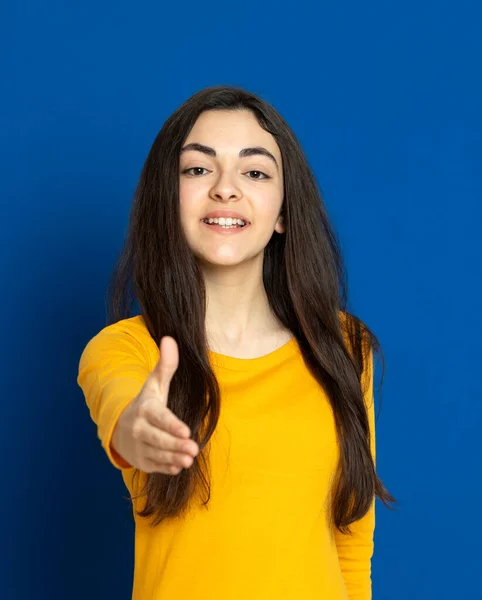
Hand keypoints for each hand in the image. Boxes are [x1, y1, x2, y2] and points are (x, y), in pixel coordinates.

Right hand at [111, 336, 198, 473]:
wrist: (120, 428)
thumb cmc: (146, 403)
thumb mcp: (155, 384)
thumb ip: (165, 365)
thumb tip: (169, 338)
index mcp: (145, 409)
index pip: (160, 418)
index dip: (172, 426)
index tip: (186, 432)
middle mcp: (139, 429)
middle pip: (159, 439)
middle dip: (176, 446)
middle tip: (193, 450)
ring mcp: (139, 447)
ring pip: (158, 455)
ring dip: (174, 458)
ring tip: (190, 459)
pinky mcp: (141, 461)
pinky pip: (154, 466)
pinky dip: (166, 468)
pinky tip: (179, 466)